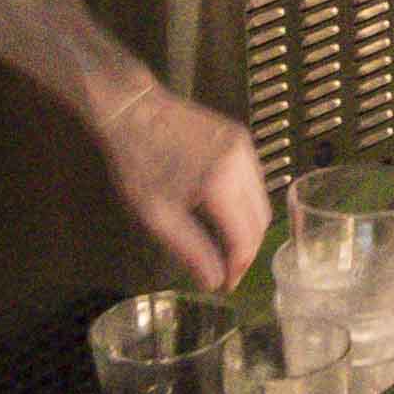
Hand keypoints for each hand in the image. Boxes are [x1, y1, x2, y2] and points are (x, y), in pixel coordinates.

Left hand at [95, 78, 269, 287]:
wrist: (132, 109)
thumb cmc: (138, 161)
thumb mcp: (157, 215)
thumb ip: (191, 250)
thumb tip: (215, 280)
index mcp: (222, 184)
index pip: (246, 239)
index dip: (238, 267)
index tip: (225, 284)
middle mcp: (242, 163)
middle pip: (261, 221)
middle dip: (246, 250)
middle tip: (224, 268)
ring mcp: (245, 147)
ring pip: (260, 200)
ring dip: (247, 227)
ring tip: (221, 243)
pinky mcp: (240, 138)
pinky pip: (253, 180)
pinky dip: (244, 203)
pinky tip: (221, 212)